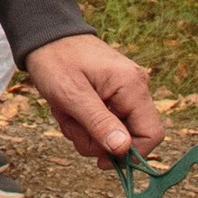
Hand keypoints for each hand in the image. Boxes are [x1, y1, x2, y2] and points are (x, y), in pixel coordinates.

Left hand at [24, 32, 162, 163]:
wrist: (46, 36)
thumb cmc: (56, 61)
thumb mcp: (72, 96)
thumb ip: (99, 123)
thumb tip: (124, 150)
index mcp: (132, 86)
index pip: (152, 133)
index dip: (131, 154)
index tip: (100, 160)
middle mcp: (136, 89)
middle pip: (130, 138)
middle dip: (97, 141)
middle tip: (71, 125)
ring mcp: (125, 93)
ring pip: (114, 134)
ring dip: (86, 133)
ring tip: (66, 112)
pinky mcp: (114, 96)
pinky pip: (105, 123)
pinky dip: (85, 124)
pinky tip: (70, 109)